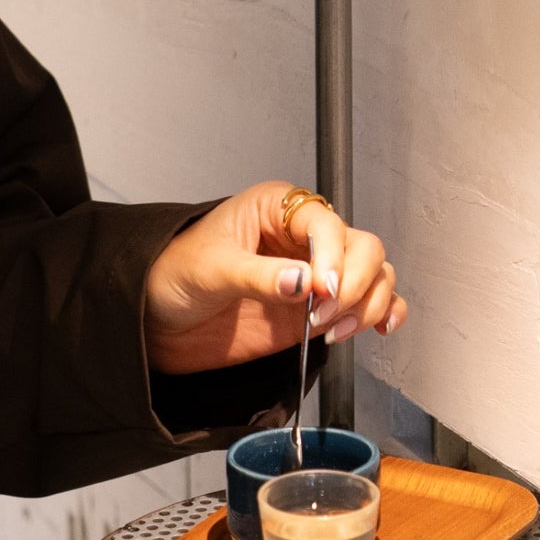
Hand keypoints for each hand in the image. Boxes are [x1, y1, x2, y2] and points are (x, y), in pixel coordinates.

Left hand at [144, 182, 406, 375]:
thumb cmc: (172, 278)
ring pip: (375, 275)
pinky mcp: (319, 307)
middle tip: (321, 316)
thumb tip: (304, 282)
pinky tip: (377, 328)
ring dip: (367, 304)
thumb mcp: (210, 271)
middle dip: (353, 284)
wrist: (158, 322)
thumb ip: (258, 277)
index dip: (332, 258)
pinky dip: (381, 314)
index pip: (327, 224)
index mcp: (277, 209)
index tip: (321, 291)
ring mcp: (315, 274)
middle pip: (364, 248)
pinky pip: (368, 304)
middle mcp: (303, 237)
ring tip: (332, 330)